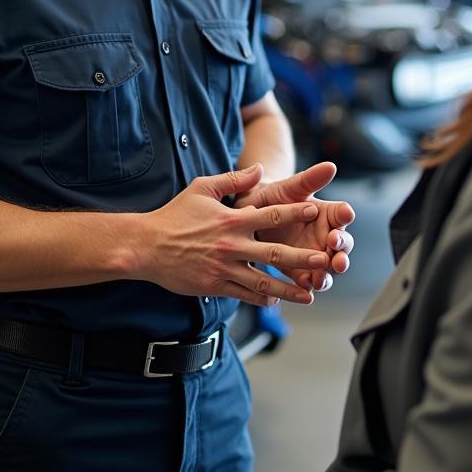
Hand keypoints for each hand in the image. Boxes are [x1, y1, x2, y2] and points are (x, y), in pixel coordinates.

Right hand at [138, 164, 330, 306]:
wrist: (146, 245)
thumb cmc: (175, 215)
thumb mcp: (201, 188)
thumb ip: (232, 179)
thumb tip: (259, 169)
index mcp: (232, 219)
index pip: (271, 215)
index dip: (295, 212)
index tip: (315, 210)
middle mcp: (231, 245)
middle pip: (274, 252)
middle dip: (302, 257)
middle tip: (325, 260)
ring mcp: (224, 267)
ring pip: (263, 281)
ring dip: (288, 288)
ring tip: (309, 293)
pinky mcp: (214, 285)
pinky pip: (243, 294)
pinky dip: (262, 299)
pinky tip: (276, 301)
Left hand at [234, 161, 354, 291]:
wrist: (248, 214)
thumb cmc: (271, 196)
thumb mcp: (288, 187)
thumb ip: (309, 179)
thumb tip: (330, 165)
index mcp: (324, 212)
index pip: (341, 214)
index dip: (344, 215)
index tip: (344, 214)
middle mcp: (323, 235)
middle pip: (341, 245)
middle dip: (342, 250)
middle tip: (337, 253)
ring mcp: (312, 254)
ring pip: (328, 267)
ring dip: (329, 274)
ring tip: (322, 277)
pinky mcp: (298, 271)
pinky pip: (308, 281)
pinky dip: (309, 286)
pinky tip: (306, 288)